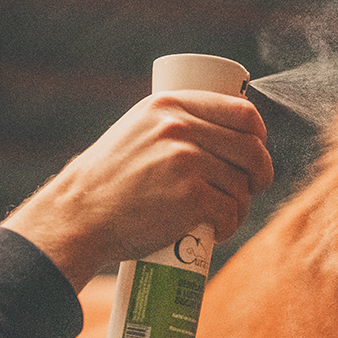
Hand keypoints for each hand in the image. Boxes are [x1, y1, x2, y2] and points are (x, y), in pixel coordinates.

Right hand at [2, 91, 273, 291]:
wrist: (78, 216)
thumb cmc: (109, 181)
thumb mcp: (137, 132)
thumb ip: (174, 125)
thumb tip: (224, 133)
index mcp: (170, 105)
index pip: (243, 112)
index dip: (258, 136)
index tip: (254, 154)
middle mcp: (180, 127)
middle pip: (251, 149)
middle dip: (260, 174)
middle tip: (252, 190)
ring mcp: (185, 161)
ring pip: (241, 185)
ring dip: (240, 206)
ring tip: (222, 216)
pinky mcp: (189, 196)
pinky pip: (231, 211)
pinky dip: (229, 226)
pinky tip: (215, 231)